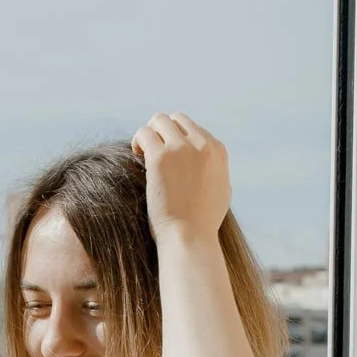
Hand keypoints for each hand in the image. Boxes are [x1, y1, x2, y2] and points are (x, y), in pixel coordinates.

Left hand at [131, 112, 230, 240]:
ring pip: (159, 120)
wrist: (189, 237)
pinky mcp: (160, 157)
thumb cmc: (202, 224)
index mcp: (217, 150)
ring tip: (142, 152)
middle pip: (176, 119)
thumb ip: (215, 170)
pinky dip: (138, 140)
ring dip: (149, 133)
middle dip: (162, 131)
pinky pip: (144, 133)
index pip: (194, 129)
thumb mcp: (220, 191)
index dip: (177, 140)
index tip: (168, 157)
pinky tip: (136, 155)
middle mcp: (202, 144)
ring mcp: (181, 148)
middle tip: (152, 151)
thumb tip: (208, 163)